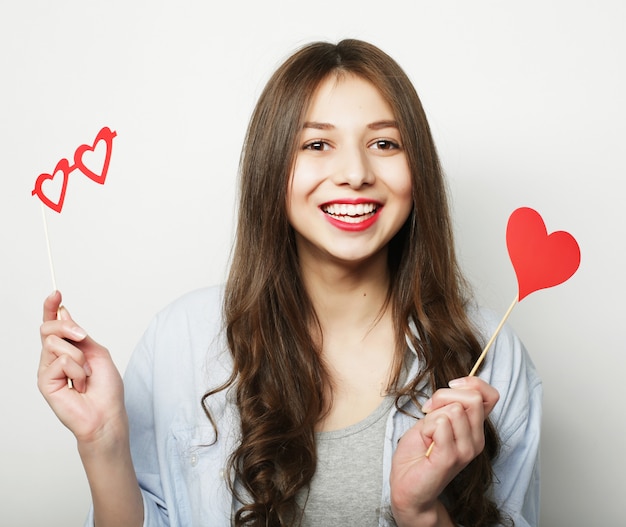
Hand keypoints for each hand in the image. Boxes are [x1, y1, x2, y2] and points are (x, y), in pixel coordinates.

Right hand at [37, 291, 126, 446]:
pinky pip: (60, 360)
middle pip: (48, 327)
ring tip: (86, 376)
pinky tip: (79, 386)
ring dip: (78, 357)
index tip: (56, 293)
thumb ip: (80, 335)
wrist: (107, 414)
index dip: (52, 308)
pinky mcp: (45, 381)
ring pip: (54, 342)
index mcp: (69, 349)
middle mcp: (55, 357)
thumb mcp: (98, 353)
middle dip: (68, 326)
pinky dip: (77, 371)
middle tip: (83, 337)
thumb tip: (64, 313)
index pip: (55, 324)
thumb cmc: (106, 389)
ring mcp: (48, 369)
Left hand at [389, 377, 498, 525]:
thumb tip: (455, 386)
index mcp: (473, 428)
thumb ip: (448, 404)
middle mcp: (476, 439)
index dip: (472, 382)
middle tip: (429, 411)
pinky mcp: (451, 457)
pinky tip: (426, 443)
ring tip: (427, 434)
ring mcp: (466, 450)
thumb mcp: (433, 419)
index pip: (490, 395)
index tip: (451, 387)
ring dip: (431, 417)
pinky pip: (440, 424)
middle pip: (473, 397)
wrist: (408, 487)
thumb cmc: (418, 453)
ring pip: (453, 409)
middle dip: (443, 396)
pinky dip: (426, 428)